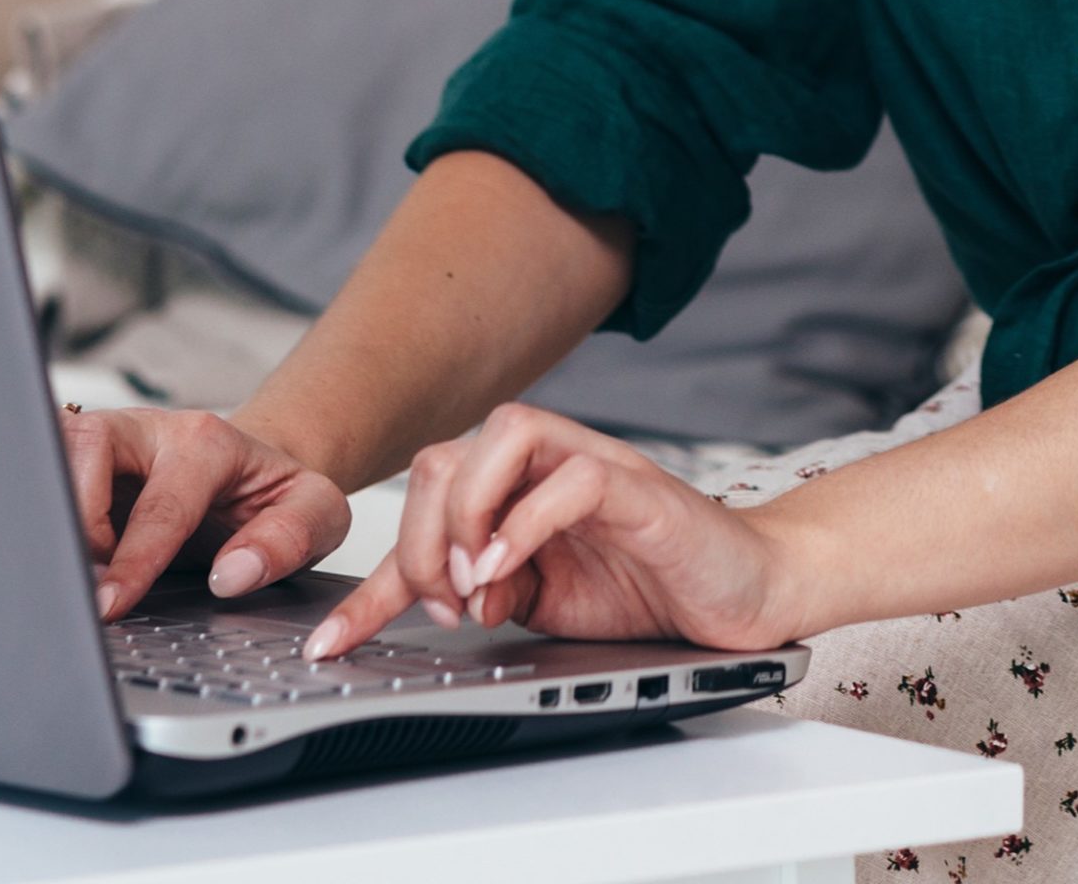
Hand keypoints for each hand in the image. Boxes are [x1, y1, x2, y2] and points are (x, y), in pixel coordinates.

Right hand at [60, 404, 350, 621]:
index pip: (160, 502)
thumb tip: (232, 575)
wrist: (251, 471)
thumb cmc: (276, 495)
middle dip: (78, 520)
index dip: (133, 559)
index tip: (112, 604)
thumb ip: (288, 539)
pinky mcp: (83, 453)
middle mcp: (150, 430)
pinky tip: (59, 550)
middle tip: (89, 582)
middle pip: (88, 447)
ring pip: (55, 446)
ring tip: (75, 568)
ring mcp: (111, 438)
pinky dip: (44, 506)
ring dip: (54, 509)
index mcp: (207, 442)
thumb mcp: (318, 514)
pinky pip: (43, 462)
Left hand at [306, 400, 805, 660]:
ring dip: (466, 514)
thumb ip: (494, 592)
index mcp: (512, 490)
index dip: (371, 581)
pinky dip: (526, 520)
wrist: (745, 595)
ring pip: (500, 436)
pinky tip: (508, 570)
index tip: (331, 641)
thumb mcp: (546, 608)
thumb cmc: (651, 590)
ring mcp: (589, 464)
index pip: (421, 508)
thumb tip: (448, 600)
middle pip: (443, 457)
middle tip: (439, 603)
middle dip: (418, 538)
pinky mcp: (636, 485)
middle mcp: (543, 464)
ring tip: (471, 583)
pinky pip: (569, 476)